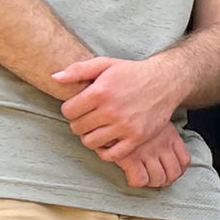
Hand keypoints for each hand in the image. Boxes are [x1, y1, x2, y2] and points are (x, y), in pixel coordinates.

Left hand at [53, 53, 193, 190]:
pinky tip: (108, 140)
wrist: (164, 82)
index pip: (68, 111)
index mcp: (100, 92)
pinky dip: (105, 151)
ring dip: (90, 137)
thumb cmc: (132, 73)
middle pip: (77, 128)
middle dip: (79, 123)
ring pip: (90, 142)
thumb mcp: (105, 64)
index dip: (70, 109)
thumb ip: (78, 70)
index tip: (79, 107)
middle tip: (89, 117)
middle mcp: (111, 111)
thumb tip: (54, 78)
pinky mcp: (136, 138)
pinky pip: (111, 155)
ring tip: (97, 128)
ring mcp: (124, 127)